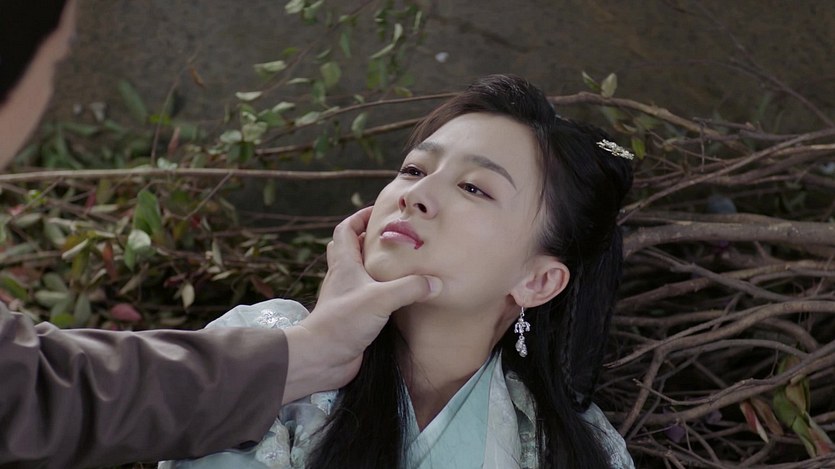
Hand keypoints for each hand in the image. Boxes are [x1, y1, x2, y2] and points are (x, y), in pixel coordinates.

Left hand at [282, 207, 440, 402]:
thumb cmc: (343, 322)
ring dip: (371, 264)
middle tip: (389, 236)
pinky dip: (377, 290)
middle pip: (348, 248)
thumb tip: (435, 282)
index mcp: (344, 265)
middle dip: (365, 238)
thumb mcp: (381, 299)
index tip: (378, 211)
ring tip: (396, 262)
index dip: (359, 218)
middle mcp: (342, 278)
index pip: (346, 230)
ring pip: (356, 273)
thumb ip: (410, 287)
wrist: (321, 357)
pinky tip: (393, 296)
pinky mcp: (351, 317)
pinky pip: (364, 296)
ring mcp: (345, 298)